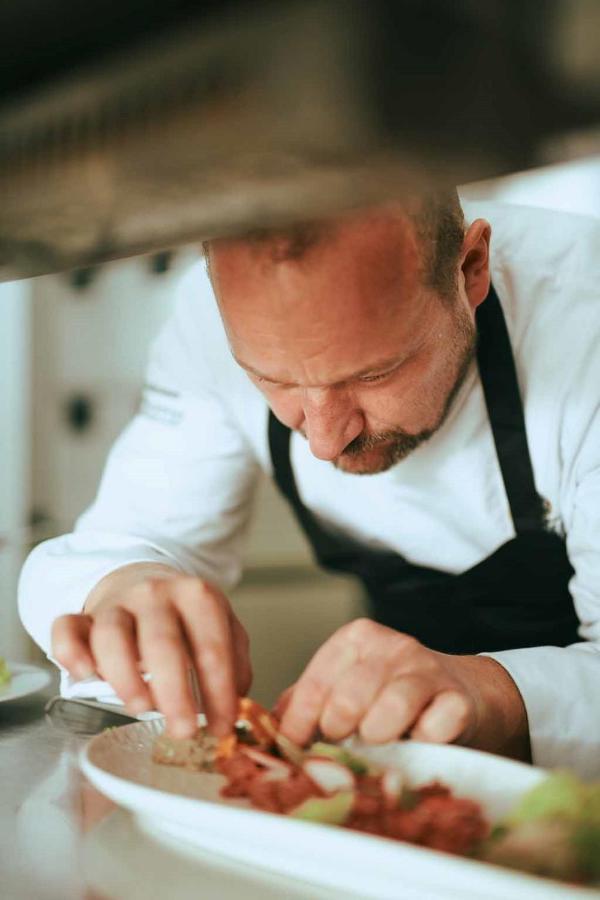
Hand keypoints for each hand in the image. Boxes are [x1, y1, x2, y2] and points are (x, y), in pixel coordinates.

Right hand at [51, 568, 251, 738]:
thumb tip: (235, 704)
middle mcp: (155, 594)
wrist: (143, 580)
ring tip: (140, 707)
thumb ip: (233, 661)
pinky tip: (85, 675)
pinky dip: (72, 652)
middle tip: (183, 730)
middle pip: (162, 643)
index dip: (219, 691)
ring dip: (125, 676)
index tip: (222, 727)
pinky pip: (67, 628)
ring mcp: (116, 604)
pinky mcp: (83, 615)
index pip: (211, 646)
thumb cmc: (184, 617)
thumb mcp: (221, 626)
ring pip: (112, 636)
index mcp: (197, 596)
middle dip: (175, 692)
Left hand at [278, 618, 529, 759]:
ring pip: (388, 711)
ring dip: (378, 737)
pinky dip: (422, 742)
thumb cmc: (394, 691)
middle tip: (347, 742)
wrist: (466, 690)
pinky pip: (434, 728)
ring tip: (380, 741)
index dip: (299, 724)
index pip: (315, 685)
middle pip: (346, 702)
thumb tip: (263, 725)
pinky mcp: (458, 698)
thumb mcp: (348, 683)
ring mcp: (426, 669)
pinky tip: (419, 740)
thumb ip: (307, 700)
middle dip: (339, 733)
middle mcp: (391, 646)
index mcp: (356, 638)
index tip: (293, 747)